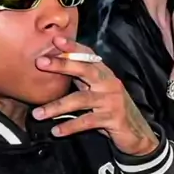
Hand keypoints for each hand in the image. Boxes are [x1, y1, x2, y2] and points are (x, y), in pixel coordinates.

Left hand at [33, 37, 158, 155]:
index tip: (56, 39)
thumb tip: (57, 69)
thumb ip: (82, 81)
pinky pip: (87, 121)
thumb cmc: (112, 111)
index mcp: (105, 75)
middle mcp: (110, 84)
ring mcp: (112, 101)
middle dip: (62, 65)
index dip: (73, 47)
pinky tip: (56, 131)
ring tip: (37, 114)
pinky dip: (70, 126)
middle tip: (40, 62)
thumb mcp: (98, 93)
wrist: (137, 134)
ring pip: (81, 99)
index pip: (88, 56)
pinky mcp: (113, 119)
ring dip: (57, 106)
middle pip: (85, 70)